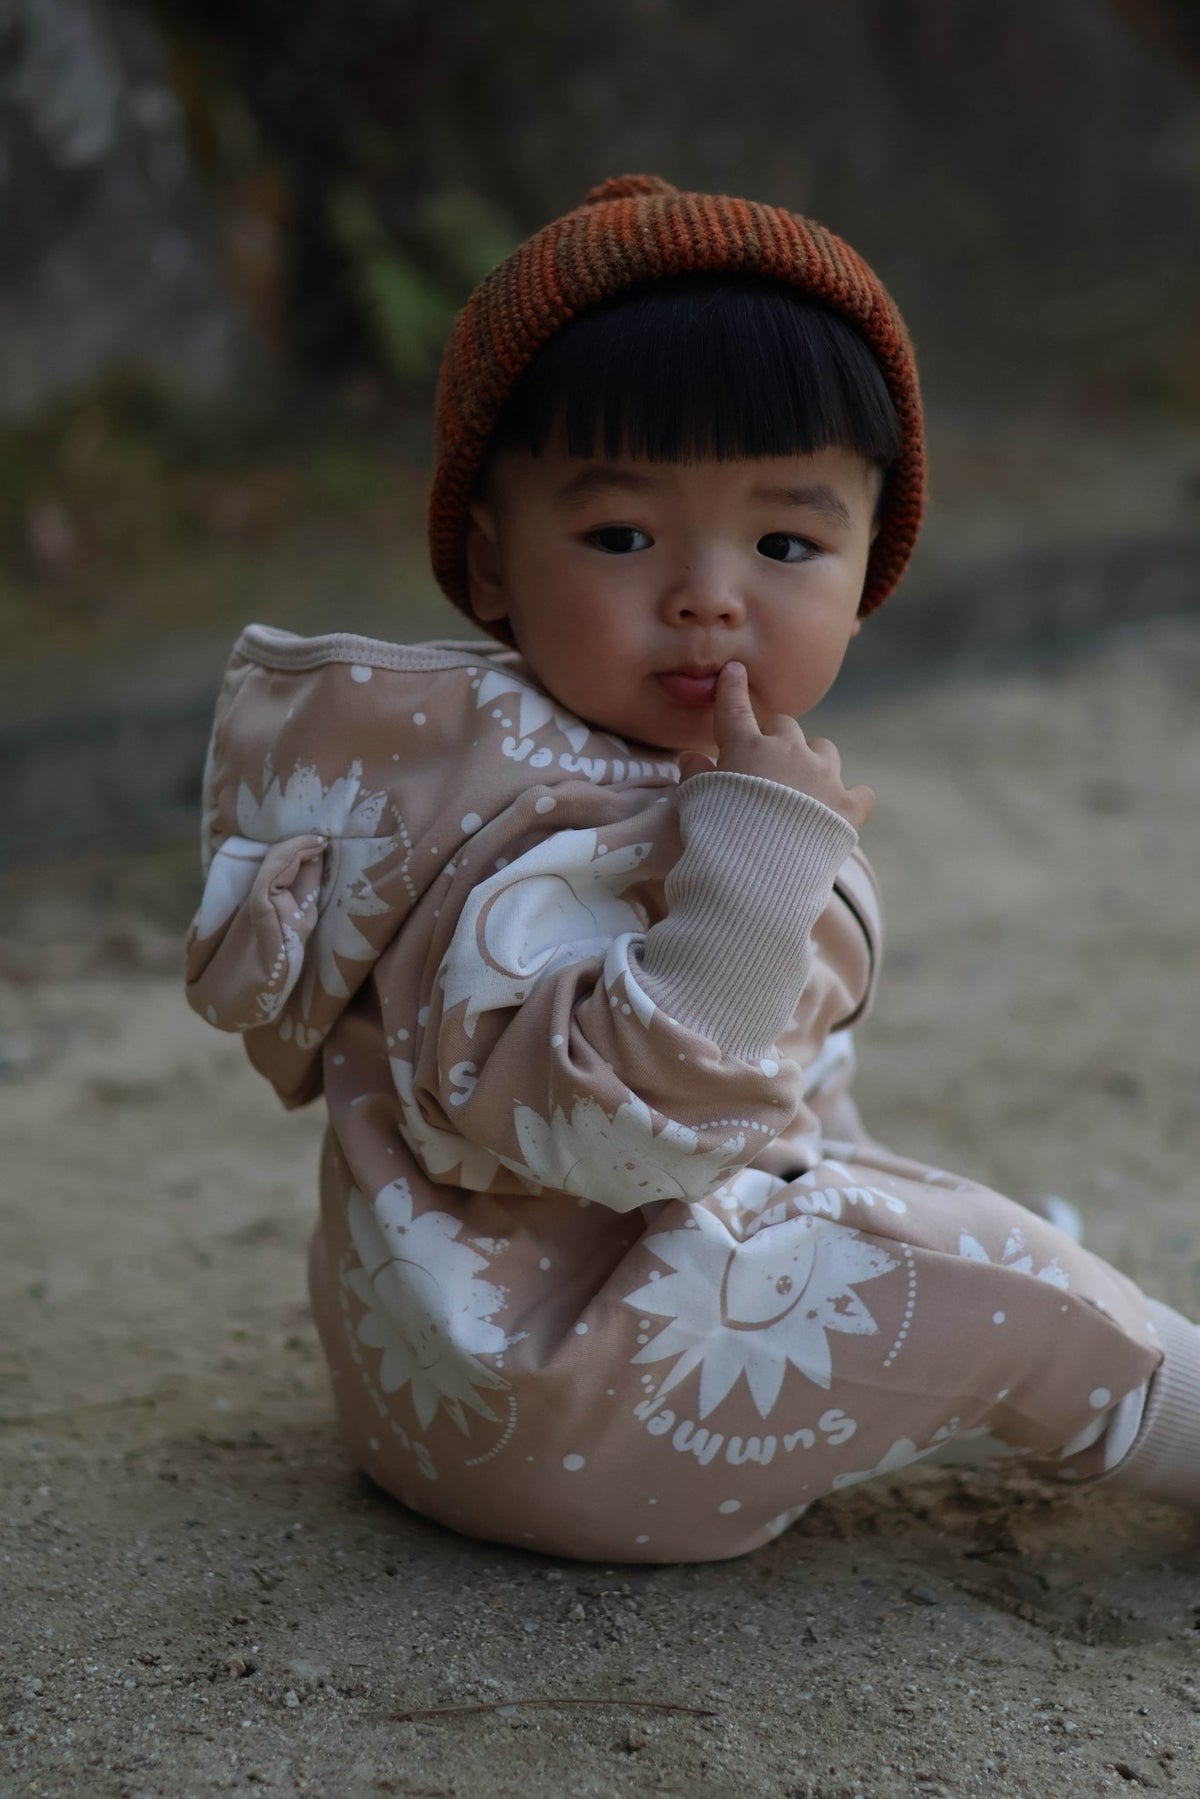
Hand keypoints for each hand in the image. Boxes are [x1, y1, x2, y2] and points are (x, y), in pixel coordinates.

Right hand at [677, 662, 873, 828]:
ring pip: (825, 750)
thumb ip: (696, 776)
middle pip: (786, 727)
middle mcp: (789, 753)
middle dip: (777, 740)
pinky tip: (841, 810)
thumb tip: (692, 757)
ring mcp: (823, 777)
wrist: (756, 874)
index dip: (734, 688)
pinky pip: (860, 793)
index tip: (736, 671)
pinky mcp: (848, 807)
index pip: (735, 709)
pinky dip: (851, 799)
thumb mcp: (695, 803)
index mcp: (747, 748)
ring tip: (804, 786)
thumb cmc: (717, 836)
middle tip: (766, 766)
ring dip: (814, 761)